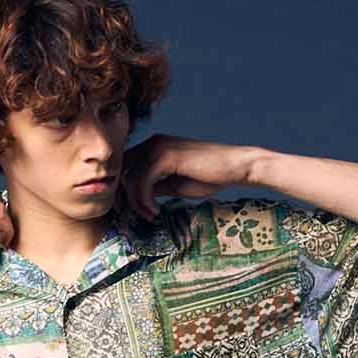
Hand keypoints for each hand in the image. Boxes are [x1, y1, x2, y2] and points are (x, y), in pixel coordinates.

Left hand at [118, 137, 260, 217]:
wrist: (234, 167)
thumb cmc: (208, 177)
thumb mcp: (172, 185)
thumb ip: (153, 187)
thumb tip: (134, 200)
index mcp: (153, 147)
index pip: (125, 168)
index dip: (125, 192)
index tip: (137, 211)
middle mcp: (153, 142)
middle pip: (123, 173)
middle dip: (127, 198)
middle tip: (143, 215)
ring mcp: (158, 146)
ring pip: (130, 179)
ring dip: (137, 203)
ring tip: (152, 214)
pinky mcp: (166, 155)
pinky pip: (142, 181)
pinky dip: (145, 200)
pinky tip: (157, 210)